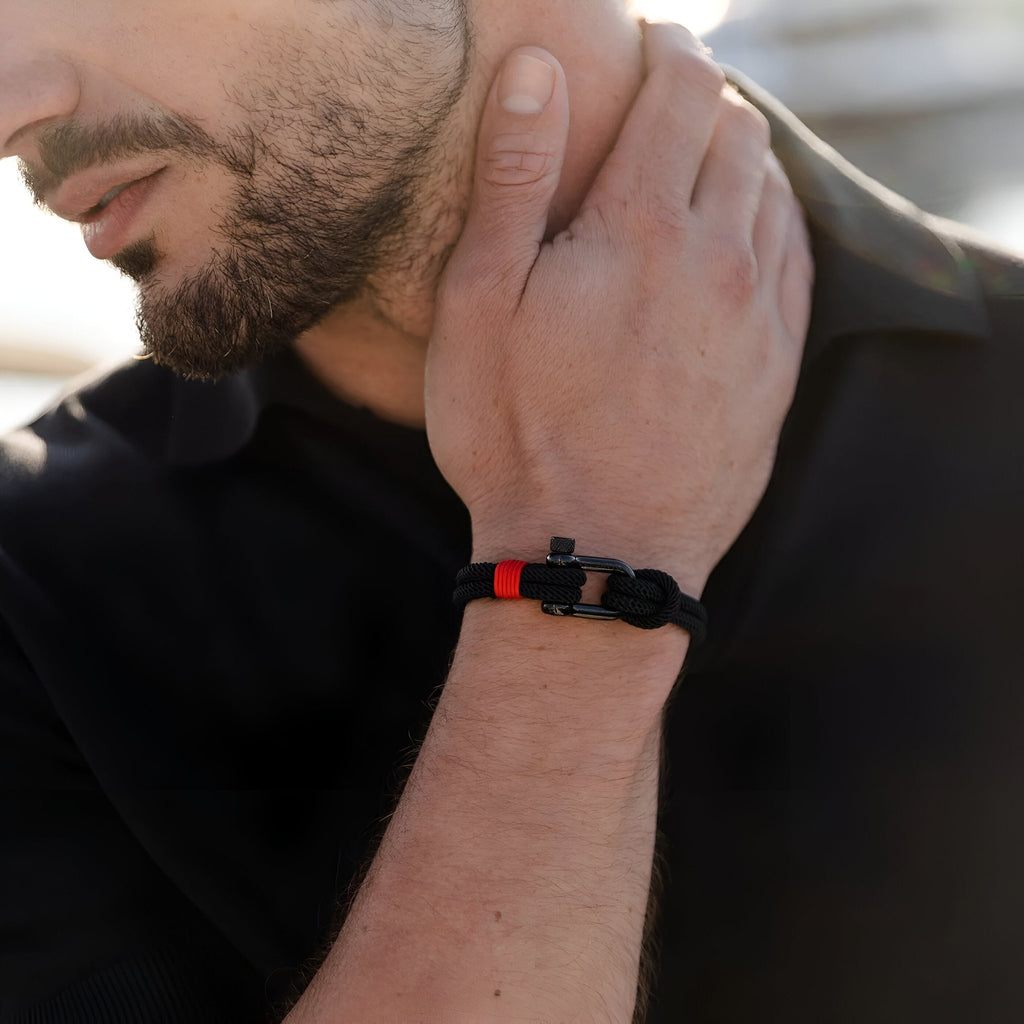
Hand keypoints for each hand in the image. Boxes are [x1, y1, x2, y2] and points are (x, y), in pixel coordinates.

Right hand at [426, 23, 812, 594]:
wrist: (595, 556)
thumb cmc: (516, 436)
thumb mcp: (479, 306)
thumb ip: (511, 179)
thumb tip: (535, 71)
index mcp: (641, 230)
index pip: (681, 93)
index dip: (669, 51)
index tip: (653, 42)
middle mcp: (717, 260)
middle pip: (739, 136)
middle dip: (706, 101)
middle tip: (670, 105)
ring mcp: (757, 320)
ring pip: (774, 197)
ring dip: (743, 160)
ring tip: (705, 162)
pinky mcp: (774, 372)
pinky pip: (796, 266)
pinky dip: (775, 224)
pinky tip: (749, 231)